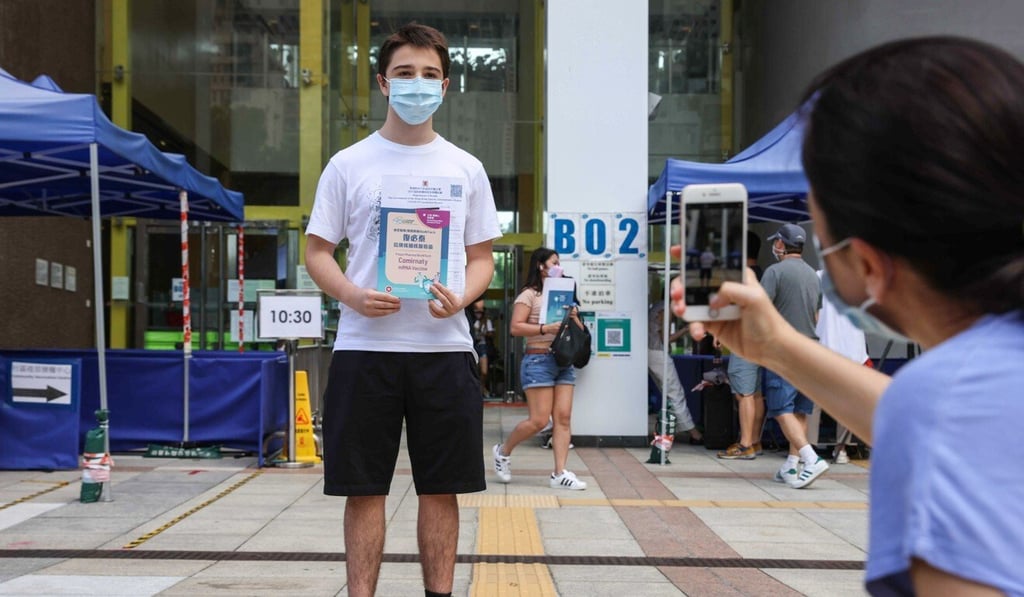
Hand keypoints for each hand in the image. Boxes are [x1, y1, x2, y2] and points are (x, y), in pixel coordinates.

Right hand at [349, 287, 400, 316]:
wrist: (352, 298)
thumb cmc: (364, 293)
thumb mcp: (372, 290)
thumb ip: (381, 293)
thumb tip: (393, 296)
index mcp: (371, 295)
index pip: (385, 297)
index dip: (393, 299)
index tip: (398, 299)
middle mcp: (370, 303)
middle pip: (385, 305)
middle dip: (394, 305)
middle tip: (400, 304)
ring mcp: (369, 310)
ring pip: (383, 311)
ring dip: (392, 310)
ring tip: (397, 309)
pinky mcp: (368, 315)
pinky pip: (380, 315)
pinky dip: (386, 313)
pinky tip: (391, 311)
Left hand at [428, 282, 462, 318]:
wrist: (460, 304)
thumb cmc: (457, 295)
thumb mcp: (456, 290)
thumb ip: (449, 285)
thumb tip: (438, 280)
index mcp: (457, 302)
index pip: (448, 293)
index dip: (441, 287)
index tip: (435, 283)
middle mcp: (453, 309)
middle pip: (443, 299)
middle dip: (436, 292)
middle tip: (431, 287)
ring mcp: (448, 314)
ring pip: (437, 309)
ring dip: (432, 302)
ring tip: (429, 297)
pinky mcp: (443, 316)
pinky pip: (435, 314)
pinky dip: (431, 309)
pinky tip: (430, 304)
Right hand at [668, 244, 790, 365]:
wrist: (769, 348)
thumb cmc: (769, 321)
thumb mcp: (754, 297)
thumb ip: (731, 290)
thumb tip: (712, 297)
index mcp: (734, 277)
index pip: (711, 262)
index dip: (692, 255)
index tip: (677, 252)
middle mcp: (722, 289)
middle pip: (692, 282)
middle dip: (680, 286)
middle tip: (678, 294)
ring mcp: (715, 307)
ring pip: (689, 302)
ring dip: (682, 306)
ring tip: (683, 312)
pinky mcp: (711, 324)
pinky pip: (695, 322)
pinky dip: (693, 327)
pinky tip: (699, 332)